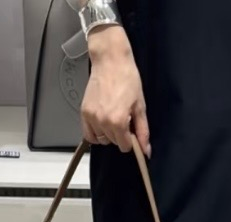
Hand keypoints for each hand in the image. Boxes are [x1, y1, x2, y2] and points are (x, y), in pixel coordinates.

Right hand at [81, 26, 150, 156]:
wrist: (110, 61)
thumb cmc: (127, 79)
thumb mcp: (140, 106)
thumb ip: (142, 131)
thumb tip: (146, 151)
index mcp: (118, 122)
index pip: (124, 146)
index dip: (130, 139)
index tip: (131, 128)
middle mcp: (102, 122)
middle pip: (113, 142)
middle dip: (120, 135)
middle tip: (123, 117)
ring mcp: (91, 118)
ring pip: (101, 139)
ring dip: (107, 134)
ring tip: (112, 117)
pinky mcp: (84, 113)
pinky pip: (88, 134)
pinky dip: (95, 133)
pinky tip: (102, 123)